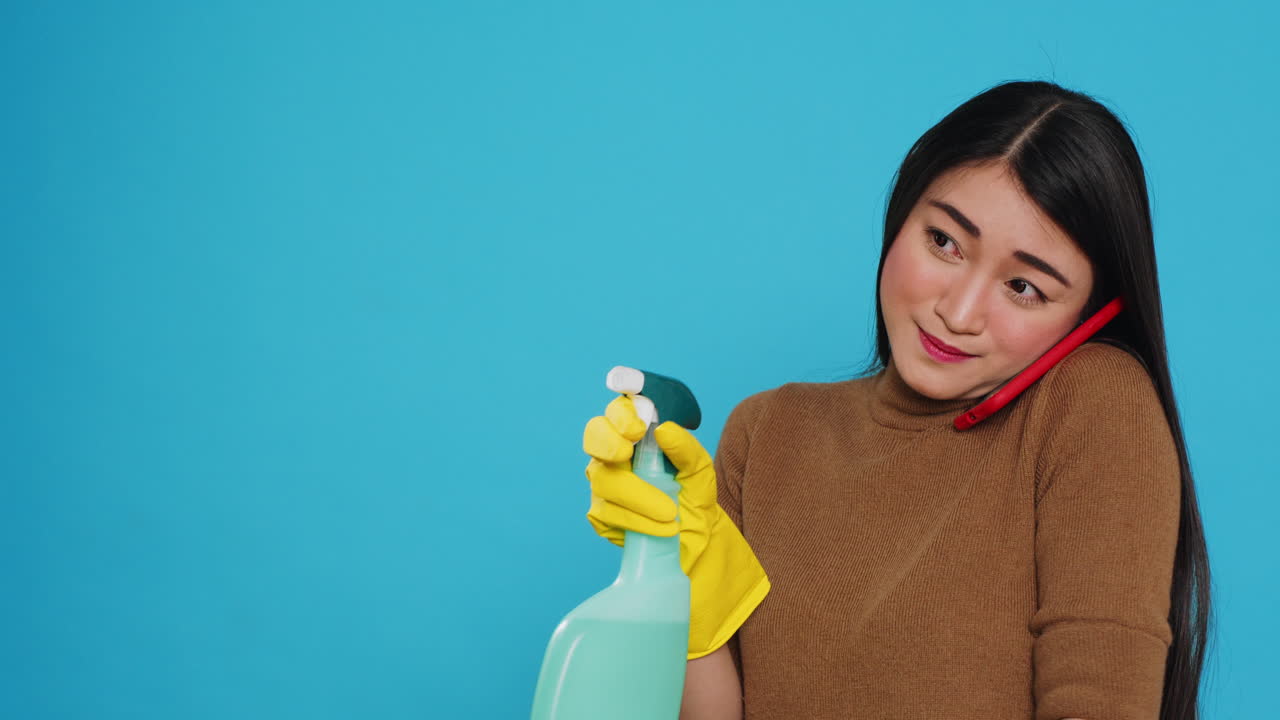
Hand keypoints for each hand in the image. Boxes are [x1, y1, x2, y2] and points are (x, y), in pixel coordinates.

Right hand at [582, 395, 718, 573]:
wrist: (692, 533)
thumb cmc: (691, 491)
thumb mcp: (699, 468)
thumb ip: (686, 447)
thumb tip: (664, 429)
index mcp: (634, 430)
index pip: (619, 409)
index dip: (621, 411)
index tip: (637, 425)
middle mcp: (612, 450)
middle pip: (595, 435)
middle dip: (609, 442)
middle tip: (627, 452)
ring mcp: (603, 481)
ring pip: (604, 480)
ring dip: (638, 496)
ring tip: (671, 512)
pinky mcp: (600, 513)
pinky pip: (609, 513)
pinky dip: (638, 520)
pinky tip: (662, 527)